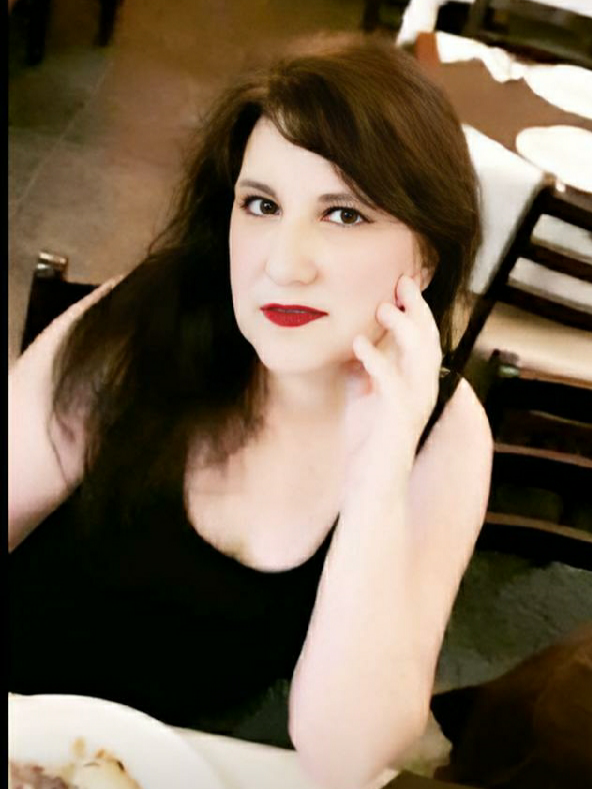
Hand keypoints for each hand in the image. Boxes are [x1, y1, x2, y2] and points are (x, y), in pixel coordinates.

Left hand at [342, 275, 441, 494]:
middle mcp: (422, 392)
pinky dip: (376, 359)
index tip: (402, 283)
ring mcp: (414, 405)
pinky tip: (359, 342)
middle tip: (402, 281)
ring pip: (421, 356)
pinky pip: (392, 382)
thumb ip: (364, 373)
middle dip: (417, 309)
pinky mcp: (398, 419)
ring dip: (403, 329)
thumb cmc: (368, 447)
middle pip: (429, 340)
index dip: (416, 311)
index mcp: (415, 385)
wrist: (370, 489)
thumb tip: (356, 344)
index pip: (422, 340)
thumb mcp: (362, 400)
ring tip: (383, 308)